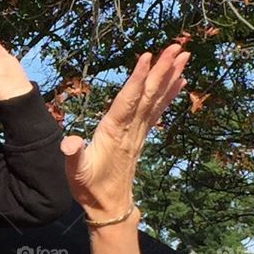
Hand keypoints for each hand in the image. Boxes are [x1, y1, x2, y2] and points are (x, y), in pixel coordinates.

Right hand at [61, 45, 190, 221]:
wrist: (109, 207)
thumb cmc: (90, 188)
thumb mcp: (76, 173)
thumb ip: (73, 156)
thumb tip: (69, 145)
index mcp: (114, 132)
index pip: (128, 100)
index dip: (138, 78)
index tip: (149, 56)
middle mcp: (131, 129)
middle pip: (149, 94)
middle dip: (162, 70)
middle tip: (178, 46)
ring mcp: (139, 132)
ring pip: (157, 99)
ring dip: (170, 76)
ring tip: (184, 55)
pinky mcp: (141, 136)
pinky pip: (158, 110)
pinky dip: (170, 94)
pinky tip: (181, 81)